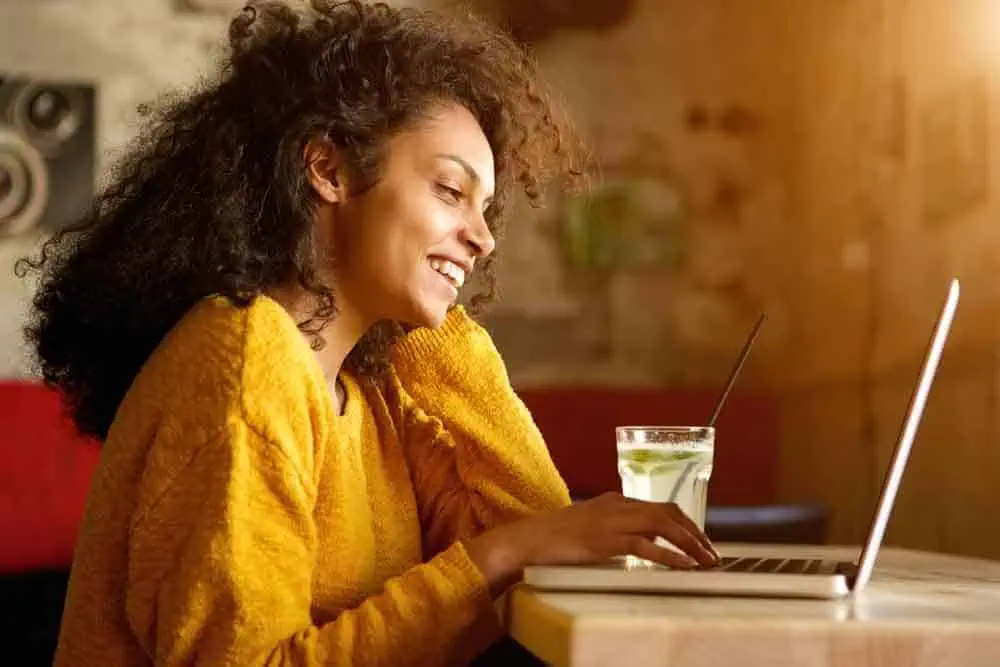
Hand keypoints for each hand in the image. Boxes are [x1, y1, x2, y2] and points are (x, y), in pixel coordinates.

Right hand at [464, 492, 720, 594]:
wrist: (526, 540)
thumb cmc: (552, 537)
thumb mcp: (587, 527)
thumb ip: (610, 530)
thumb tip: (633, 544)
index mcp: (613, 501)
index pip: (659, 506)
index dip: (684, 523)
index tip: (699, 541)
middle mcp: (617, 506)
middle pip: (668, 512)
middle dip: (695, 532)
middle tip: (712, 553)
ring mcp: (612, 522)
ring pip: (663, 525)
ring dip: (690, 543)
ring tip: (706, 561)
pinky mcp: (606, 540)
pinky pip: (646, 546)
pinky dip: (670, 555)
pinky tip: (684, 567)